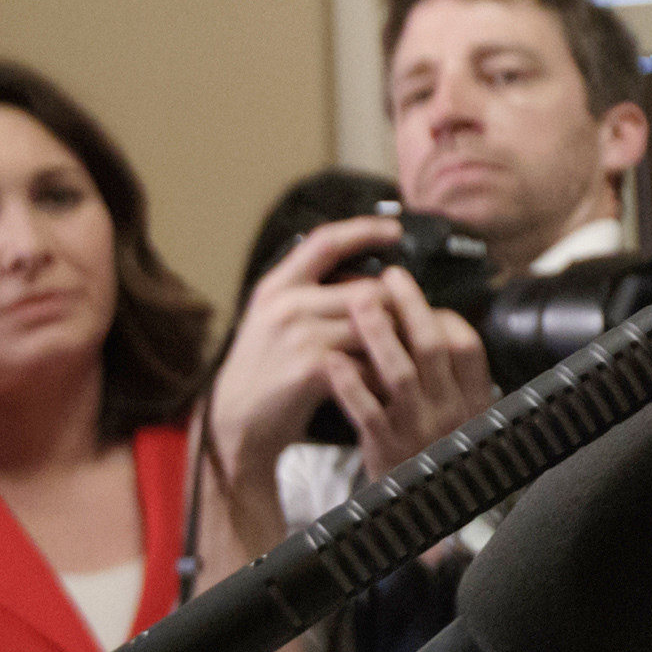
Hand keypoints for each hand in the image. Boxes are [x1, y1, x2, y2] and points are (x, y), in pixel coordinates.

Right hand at [211, 217, 494, 490]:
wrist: (237, 421)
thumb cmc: (266, 368)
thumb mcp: (274, 318)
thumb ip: (311, 294)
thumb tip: (371, 280)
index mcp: (278, 285)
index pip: (325, 242)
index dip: (363, 230)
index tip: (395, 230)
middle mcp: (287, 304)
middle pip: (368, 289)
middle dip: (396, 307)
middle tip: (414, 322)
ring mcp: (299, 335)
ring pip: (374, 326)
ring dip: (395, 342)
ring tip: (405, 353)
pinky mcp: (312, 369)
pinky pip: (366, 361)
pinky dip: (381, 372)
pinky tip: (386, 382)